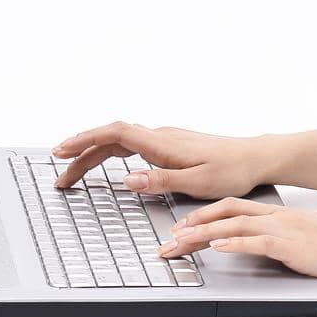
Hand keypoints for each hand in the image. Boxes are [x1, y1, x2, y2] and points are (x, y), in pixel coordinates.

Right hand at [51, 121, 271, 200]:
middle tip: (60, 175)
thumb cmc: (232, 171)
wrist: (256, 158)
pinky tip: (106, 160)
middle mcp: (160, 136)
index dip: (84, 140)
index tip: (62, 151)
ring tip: (74, 171)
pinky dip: (110, 151)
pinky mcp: (169, 144)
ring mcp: (164, 138)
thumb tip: (128, 178)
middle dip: (81, 153)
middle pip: (110, 138)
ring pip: (119, 141)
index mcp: (162, 143)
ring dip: (93, 153)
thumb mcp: (197, 183)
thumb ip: (161, 180)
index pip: (114, 134)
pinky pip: (130, 143)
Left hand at [161, 197, 316, 294]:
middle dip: (193, 224)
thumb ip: (279, 239)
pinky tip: (216, 247)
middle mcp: (278, 216)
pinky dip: (234, 242)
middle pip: (225, 213)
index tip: (181, 225)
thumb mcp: (304, 239)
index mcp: (280, 214)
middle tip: (168, 239)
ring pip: (234, 225)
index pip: (233, 207)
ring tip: (180, 243)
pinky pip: (258, 241)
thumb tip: (256, 246)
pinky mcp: (293, 245)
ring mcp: (285, 229)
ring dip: (203, 234)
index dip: (204, 214)